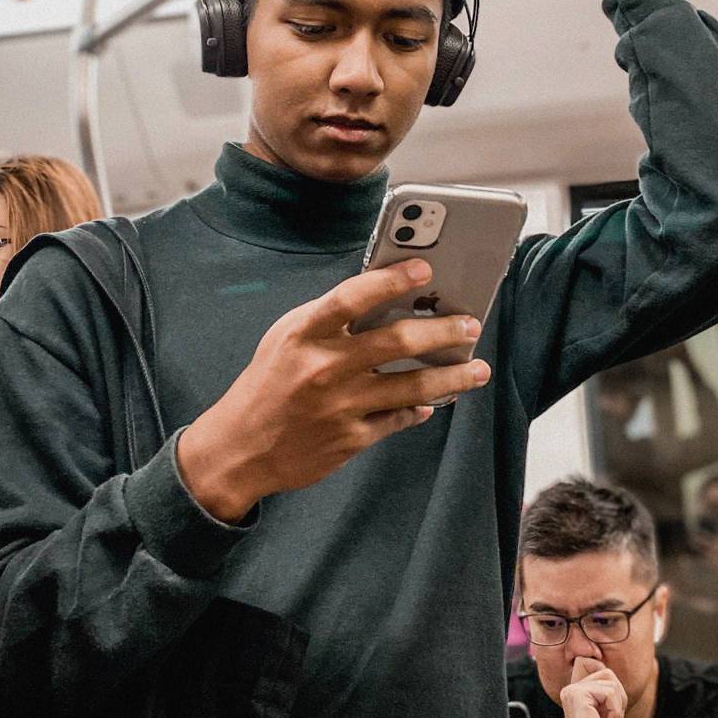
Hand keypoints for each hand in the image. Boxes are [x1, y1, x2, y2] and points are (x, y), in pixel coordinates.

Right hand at [177, 261, 491, 520]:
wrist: (240, 448)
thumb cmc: (268, 384)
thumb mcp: (287, 339)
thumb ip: (330, 319)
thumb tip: (386, 297)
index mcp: (304, 334)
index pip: (353, 297)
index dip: (392, 279)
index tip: (425, 269)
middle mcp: (324, 368)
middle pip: (397, 342)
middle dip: (442, 330)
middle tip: (469, 324)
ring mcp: (341, 406)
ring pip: (412, 386)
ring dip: (452, 376)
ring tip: (477, 368)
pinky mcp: (352, 439)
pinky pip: (399, 418)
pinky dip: (421, 408)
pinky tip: (435, 402)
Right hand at [560, 658, 625, 717]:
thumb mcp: (607, 713)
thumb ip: (605, 691)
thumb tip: (600, 667)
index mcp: (576, 694)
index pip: (600, 670)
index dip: (613, 692)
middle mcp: (570, 690)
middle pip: (607, 673)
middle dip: (618, 699)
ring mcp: (571, 692)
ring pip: (610, 680)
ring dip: (617, 707)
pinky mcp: (576, 696)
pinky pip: (609, 692)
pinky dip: (615, 712)